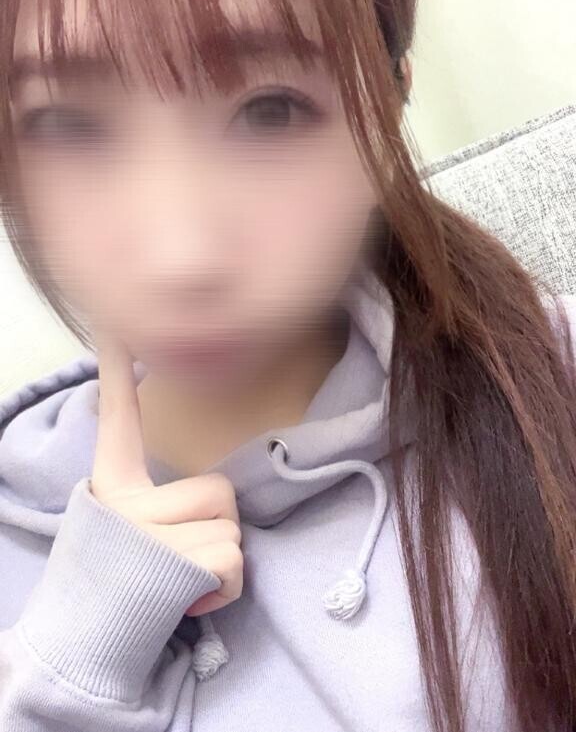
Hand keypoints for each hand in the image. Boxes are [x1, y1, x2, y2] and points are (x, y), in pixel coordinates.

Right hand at [90, 333, 242, 617]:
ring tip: (180, 579)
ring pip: (232, 531)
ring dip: (218, 562)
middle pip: (220, 493)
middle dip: (214, 530)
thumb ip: (156, 492)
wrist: (86, 636)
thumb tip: (173, 452)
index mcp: (112, 481)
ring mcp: (146, 536)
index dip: (119, 371)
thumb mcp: (127, 518)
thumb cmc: (119, 571)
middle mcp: (124, 502)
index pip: (119, 418)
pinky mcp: (170, 570)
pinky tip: (188, 600)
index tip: (118, 326)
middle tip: (176, 557)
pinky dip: (224, 589)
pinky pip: (234, 563)